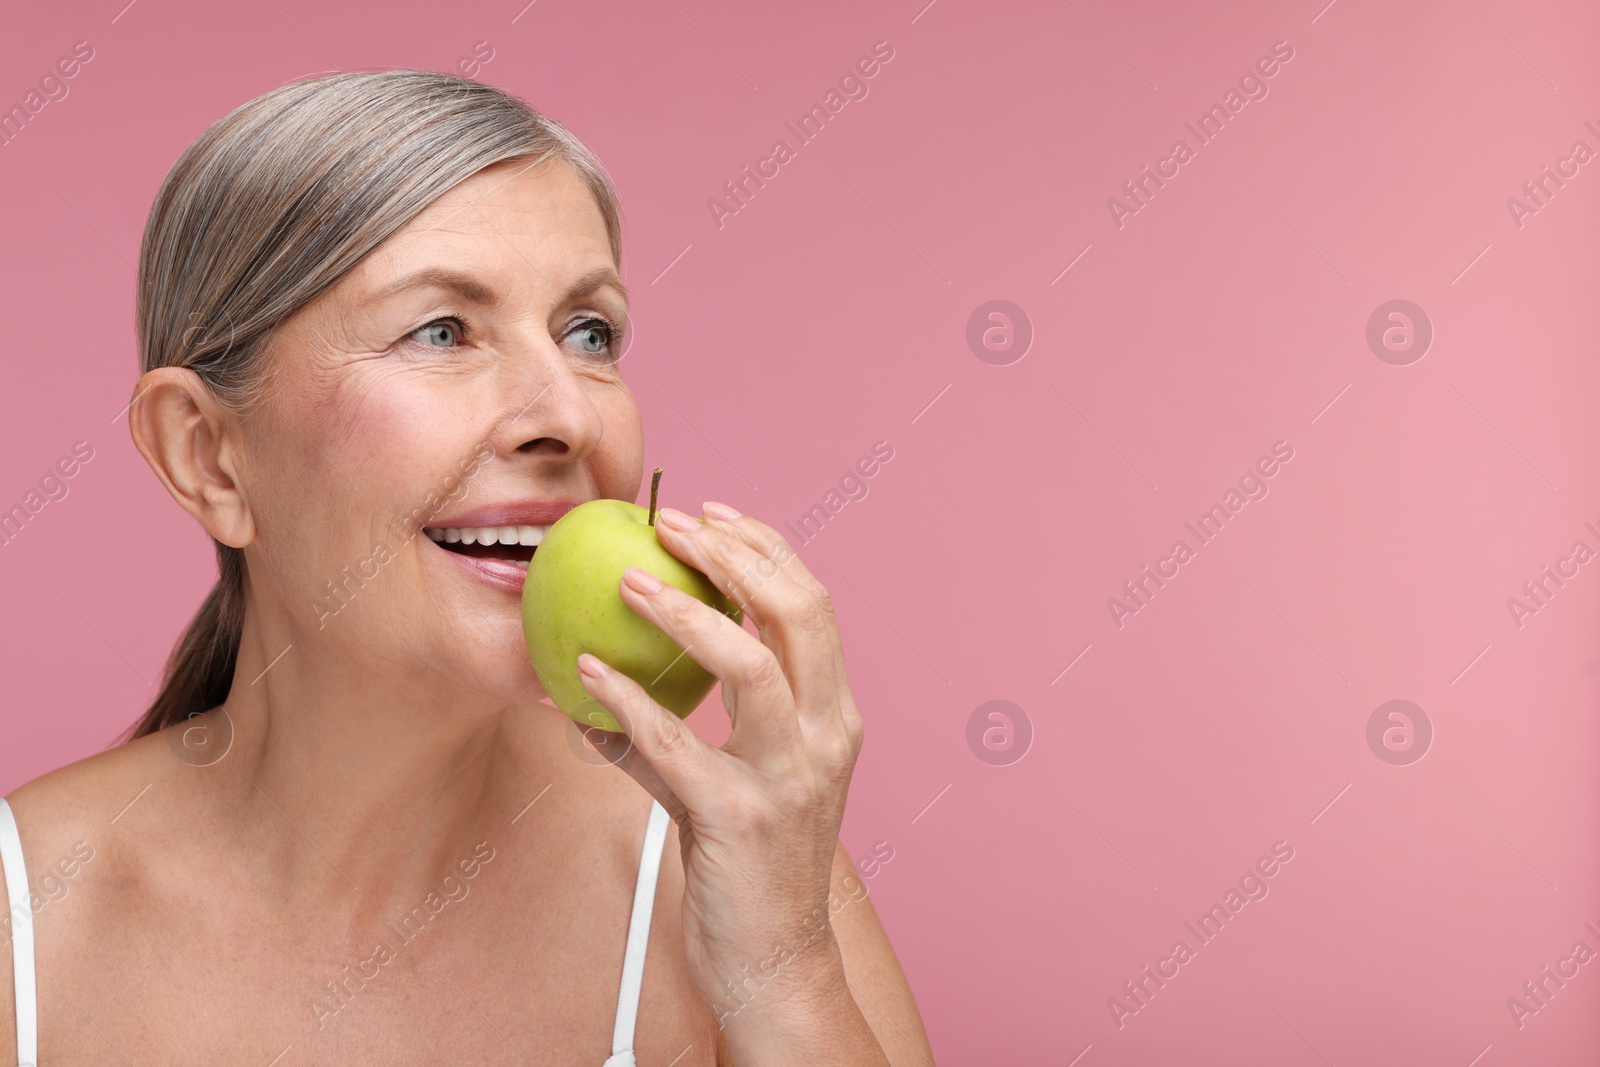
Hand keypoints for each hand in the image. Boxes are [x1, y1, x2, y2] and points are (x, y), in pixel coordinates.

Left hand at [573, 501, 864, 1023]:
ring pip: (752, 665)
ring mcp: (791, 776)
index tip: (712, 516)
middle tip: (674, 523)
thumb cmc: (754, 866)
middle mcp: (826, 737)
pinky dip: (628, 701)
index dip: (765, 549)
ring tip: (632, 580)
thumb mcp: (732, 782)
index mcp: (835, 717)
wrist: (775, 960)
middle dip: (736, 554)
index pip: (811, 606)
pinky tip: (588, 675)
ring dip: (686, 611)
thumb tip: (606, 685)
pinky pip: (678, 743)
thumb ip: (679, 733)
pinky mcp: (741, 817)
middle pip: (800, 613)